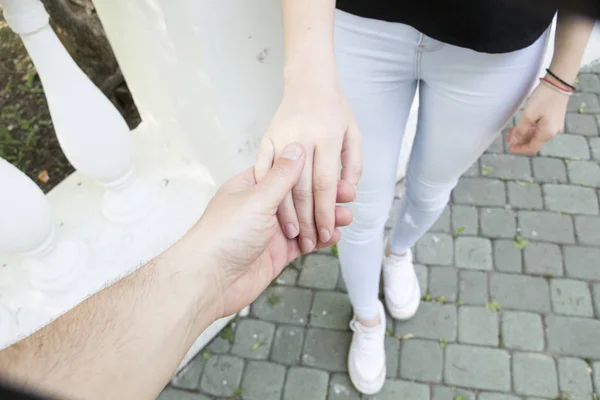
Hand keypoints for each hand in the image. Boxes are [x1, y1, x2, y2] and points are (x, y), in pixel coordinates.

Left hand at [193, 143, 352, 317]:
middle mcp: (260, 207)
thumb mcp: (257, 198)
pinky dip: (318, 240)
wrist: (209, 280)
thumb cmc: (224, 234)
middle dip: (324, 197)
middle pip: (299, 197)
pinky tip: (334, 236)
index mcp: (251, 186)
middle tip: (348, 196)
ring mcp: (269, 232)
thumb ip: (281, 176)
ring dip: (325, 219)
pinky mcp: (275, 254)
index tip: (336, 171)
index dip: (312, 171)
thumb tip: (296, 147)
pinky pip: (302, 243)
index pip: (286, 173)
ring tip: (346, 217)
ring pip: (304, 221)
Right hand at [255, 78, 360, 253]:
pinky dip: (266, 192)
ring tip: (294, 235)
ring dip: (287, 214)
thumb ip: (353, 164)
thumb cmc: (335, 109)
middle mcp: (302, 138)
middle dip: (308, 220)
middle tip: (311, 243)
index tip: (328, 233)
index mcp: (327, 138)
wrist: (309, 81)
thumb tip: (349, 193)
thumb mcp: (353, 133)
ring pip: (280, 184)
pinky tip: (271, 212)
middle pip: (302, 189)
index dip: (326, 213)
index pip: (325, 185)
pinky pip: (261, 169)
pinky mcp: (265, 138)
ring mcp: (280, 138)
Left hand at [507, 78, 569, 153]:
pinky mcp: (554, 119)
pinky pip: (540, 128)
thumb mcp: (528, 115)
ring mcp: (554, 125)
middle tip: (507, 138)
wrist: (558, 83)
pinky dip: (530, 128)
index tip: (509, 147)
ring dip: (523, 134)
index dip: (520, 149)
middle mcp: (553, 132)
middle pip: (534, 142)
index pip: (532, 148)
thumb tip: (514, 141)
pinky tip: (521, 125)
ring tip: (511, 131)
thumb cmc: (543, 98)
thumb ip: (520, 130)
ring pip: (536, 134)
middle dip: (520, 141)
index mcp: (547, 133)